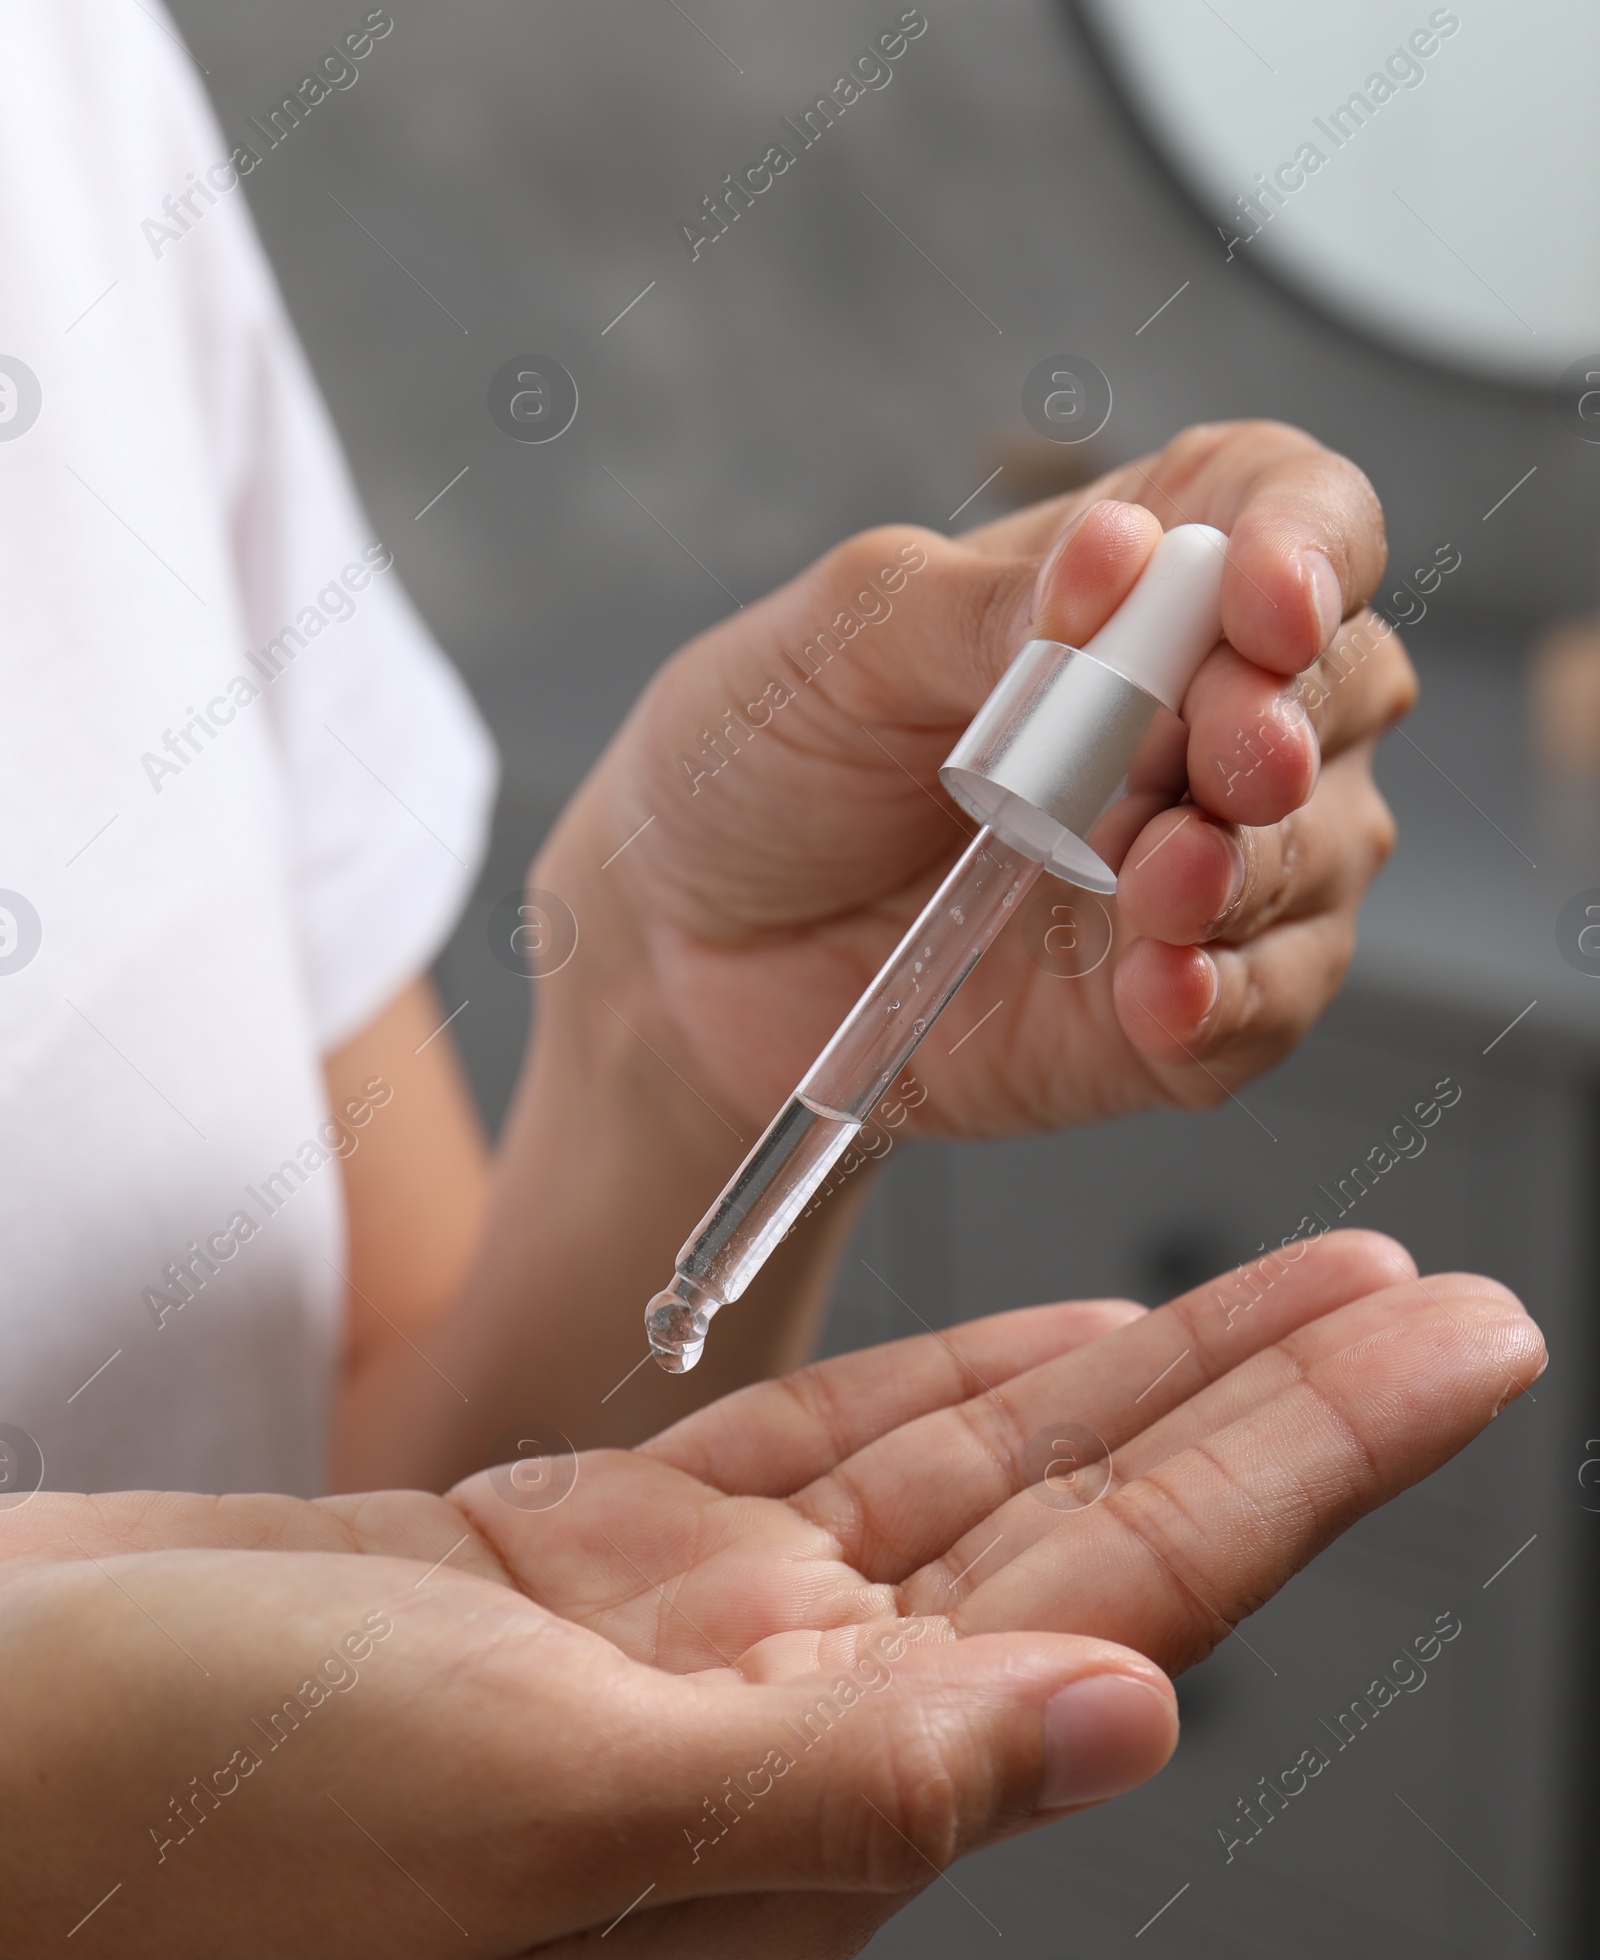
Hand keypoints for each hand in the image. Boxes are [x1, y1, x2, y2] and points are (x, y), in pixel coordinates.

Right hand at [5, 1233, 1537, 1959]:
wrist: (35, 1725)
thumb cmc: (241, 1781)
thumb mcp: (558, 1790)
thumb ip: (861, 1768)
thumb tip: (1134, 1728)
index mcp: (820, 1808)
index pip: (1131, 1607)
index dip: (1311, 1472)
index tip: (1458, 1352)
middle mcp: (801, 1726)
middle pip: (1098, 1529)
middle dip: (1286, 1404)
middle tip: (1444, 1294)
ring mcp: (712, 1635)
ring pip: (989, 1469)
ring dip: (1155, 1373)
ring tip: (1312, 1279)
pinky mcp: (611, 1551)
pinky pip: (842, 1449)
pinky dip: (966, 1381)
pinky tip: (1079, 1334)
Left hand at [546, 421, 1414, 1138]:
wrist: (678, 950)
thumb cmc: (757, 766)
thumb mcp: (841, 646)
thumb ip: (991, 609)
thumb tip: (1124, 560)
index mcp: (1136, 586)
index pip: (1294, 521)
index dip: (1309, 548)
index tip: (1262, 601)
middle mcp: (1196, 723)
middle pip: (1342, 688)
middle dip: (1289, 720)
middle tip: (1217, 755)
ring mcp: (1196, 874)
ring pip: (1323, 854)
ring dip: (1259, 865)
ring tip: (1155, 884)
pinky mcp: (1168, 1017)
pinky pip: (1260, 1011)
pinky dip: (1226, 998)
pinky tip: (1159, 988)